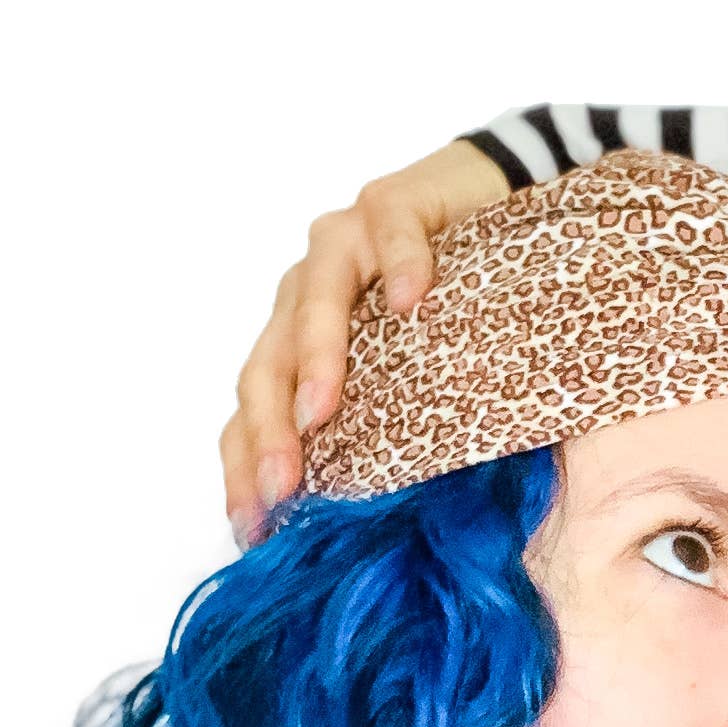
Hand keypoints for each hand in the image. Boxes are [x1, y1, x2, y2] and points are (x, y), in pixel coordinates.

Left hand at [221, 136, 512, 549]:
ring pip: (314, 301)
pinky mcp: (390, 202)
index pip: (253, 407)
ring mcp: (343, 246)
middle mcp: (304, 294)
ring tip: (322, 409)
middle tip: (282, 487)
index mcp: (295, 340)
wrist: (483, 198)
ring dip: (316, 357)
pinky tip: (412, 299)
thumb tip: (385, 520)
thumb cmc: (447, 300)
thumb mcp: (409, 371)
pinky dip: (400, 264)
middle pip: (268, 364)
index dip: (244, 466)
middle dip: (270, 430)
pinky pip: (390, 233)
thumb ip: (384, 422)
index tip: (253, 527)